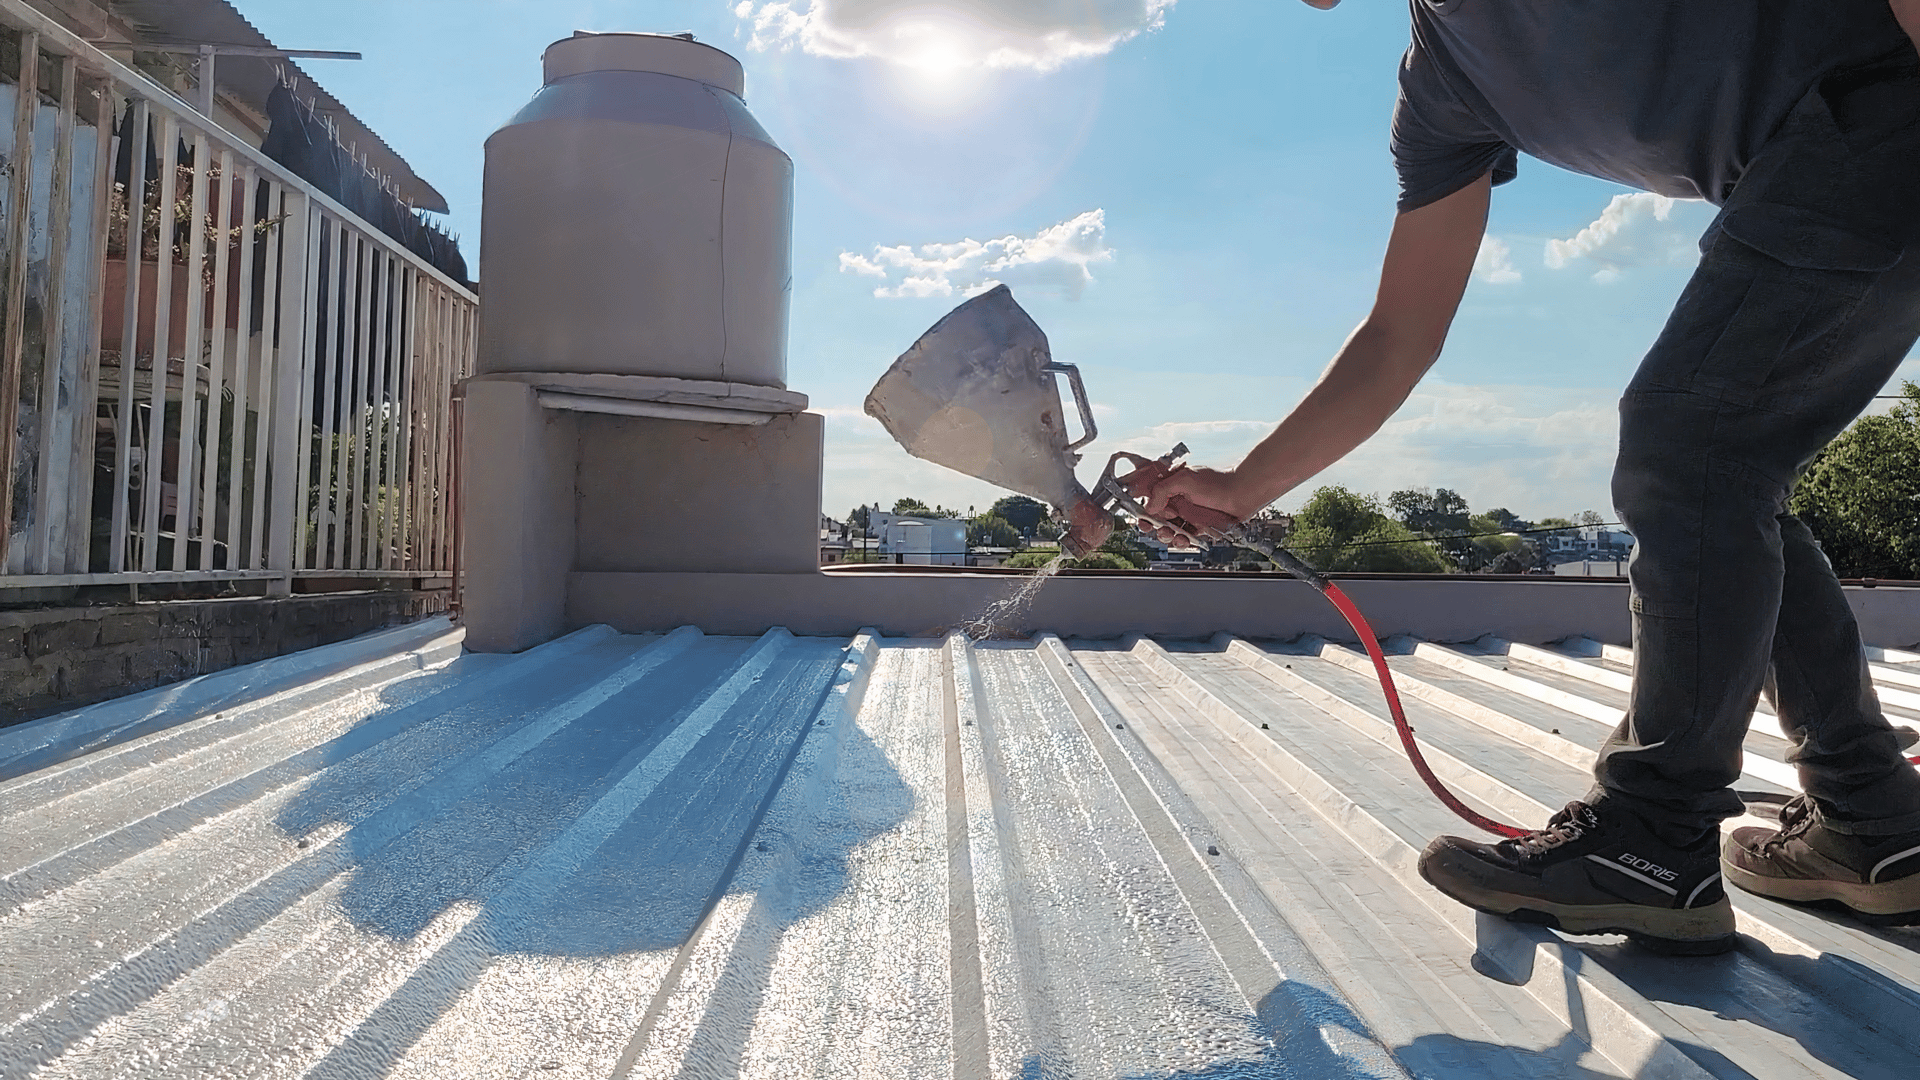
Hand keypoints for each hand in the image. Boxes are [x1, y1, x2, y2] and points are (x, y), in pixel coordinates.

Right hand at [1126, 464, 1245, 545]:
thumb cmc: (1218, 482)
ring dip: (1166, 535)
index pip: (1149, 496)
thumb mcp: (1185, 479)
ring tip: (1171, 535)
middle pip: (1155, 517)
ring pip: (1168, 529)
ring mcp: (1187, 514)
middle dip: (1151, 524)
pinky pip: (1183, 537)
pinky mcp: (1197, 527)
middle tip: (1152, 527)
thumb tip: (1150, 506)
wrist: (1242, 495)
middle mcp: (1178, 500)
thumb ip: (1163, 490)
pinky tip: (1184, 539)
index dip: (1141, 507)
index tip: (1138, 514)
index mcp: (1171, 485)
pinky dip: (1181, 541)